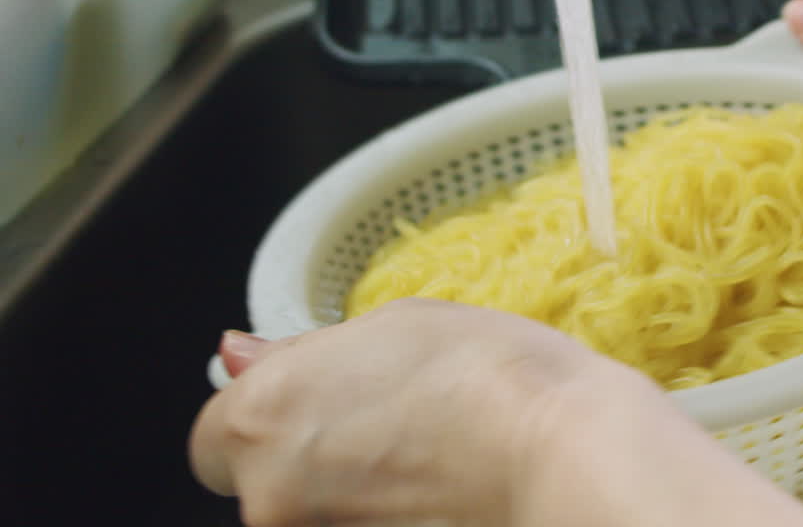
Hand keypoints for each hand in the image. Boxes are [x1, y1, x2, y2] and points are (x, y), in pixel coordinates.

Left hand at [190, 297, 802, 526]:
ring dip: (340, 485)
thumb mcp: (392, 324)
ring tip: (415, 451)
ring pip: (305, 509)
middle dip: (304, 455)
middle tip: (378, 423)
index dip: (269, 414)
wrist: (556, 447)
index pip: (217, 434)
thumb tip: (238, 354)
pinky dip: (373, 509)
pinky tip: (426, 485)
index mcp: (262, 412)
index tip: (315, 403)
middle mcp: (267, 491)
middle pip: (257, 480)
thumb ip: (304, 350)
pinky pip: (345, 524)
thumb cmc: (487, 375)